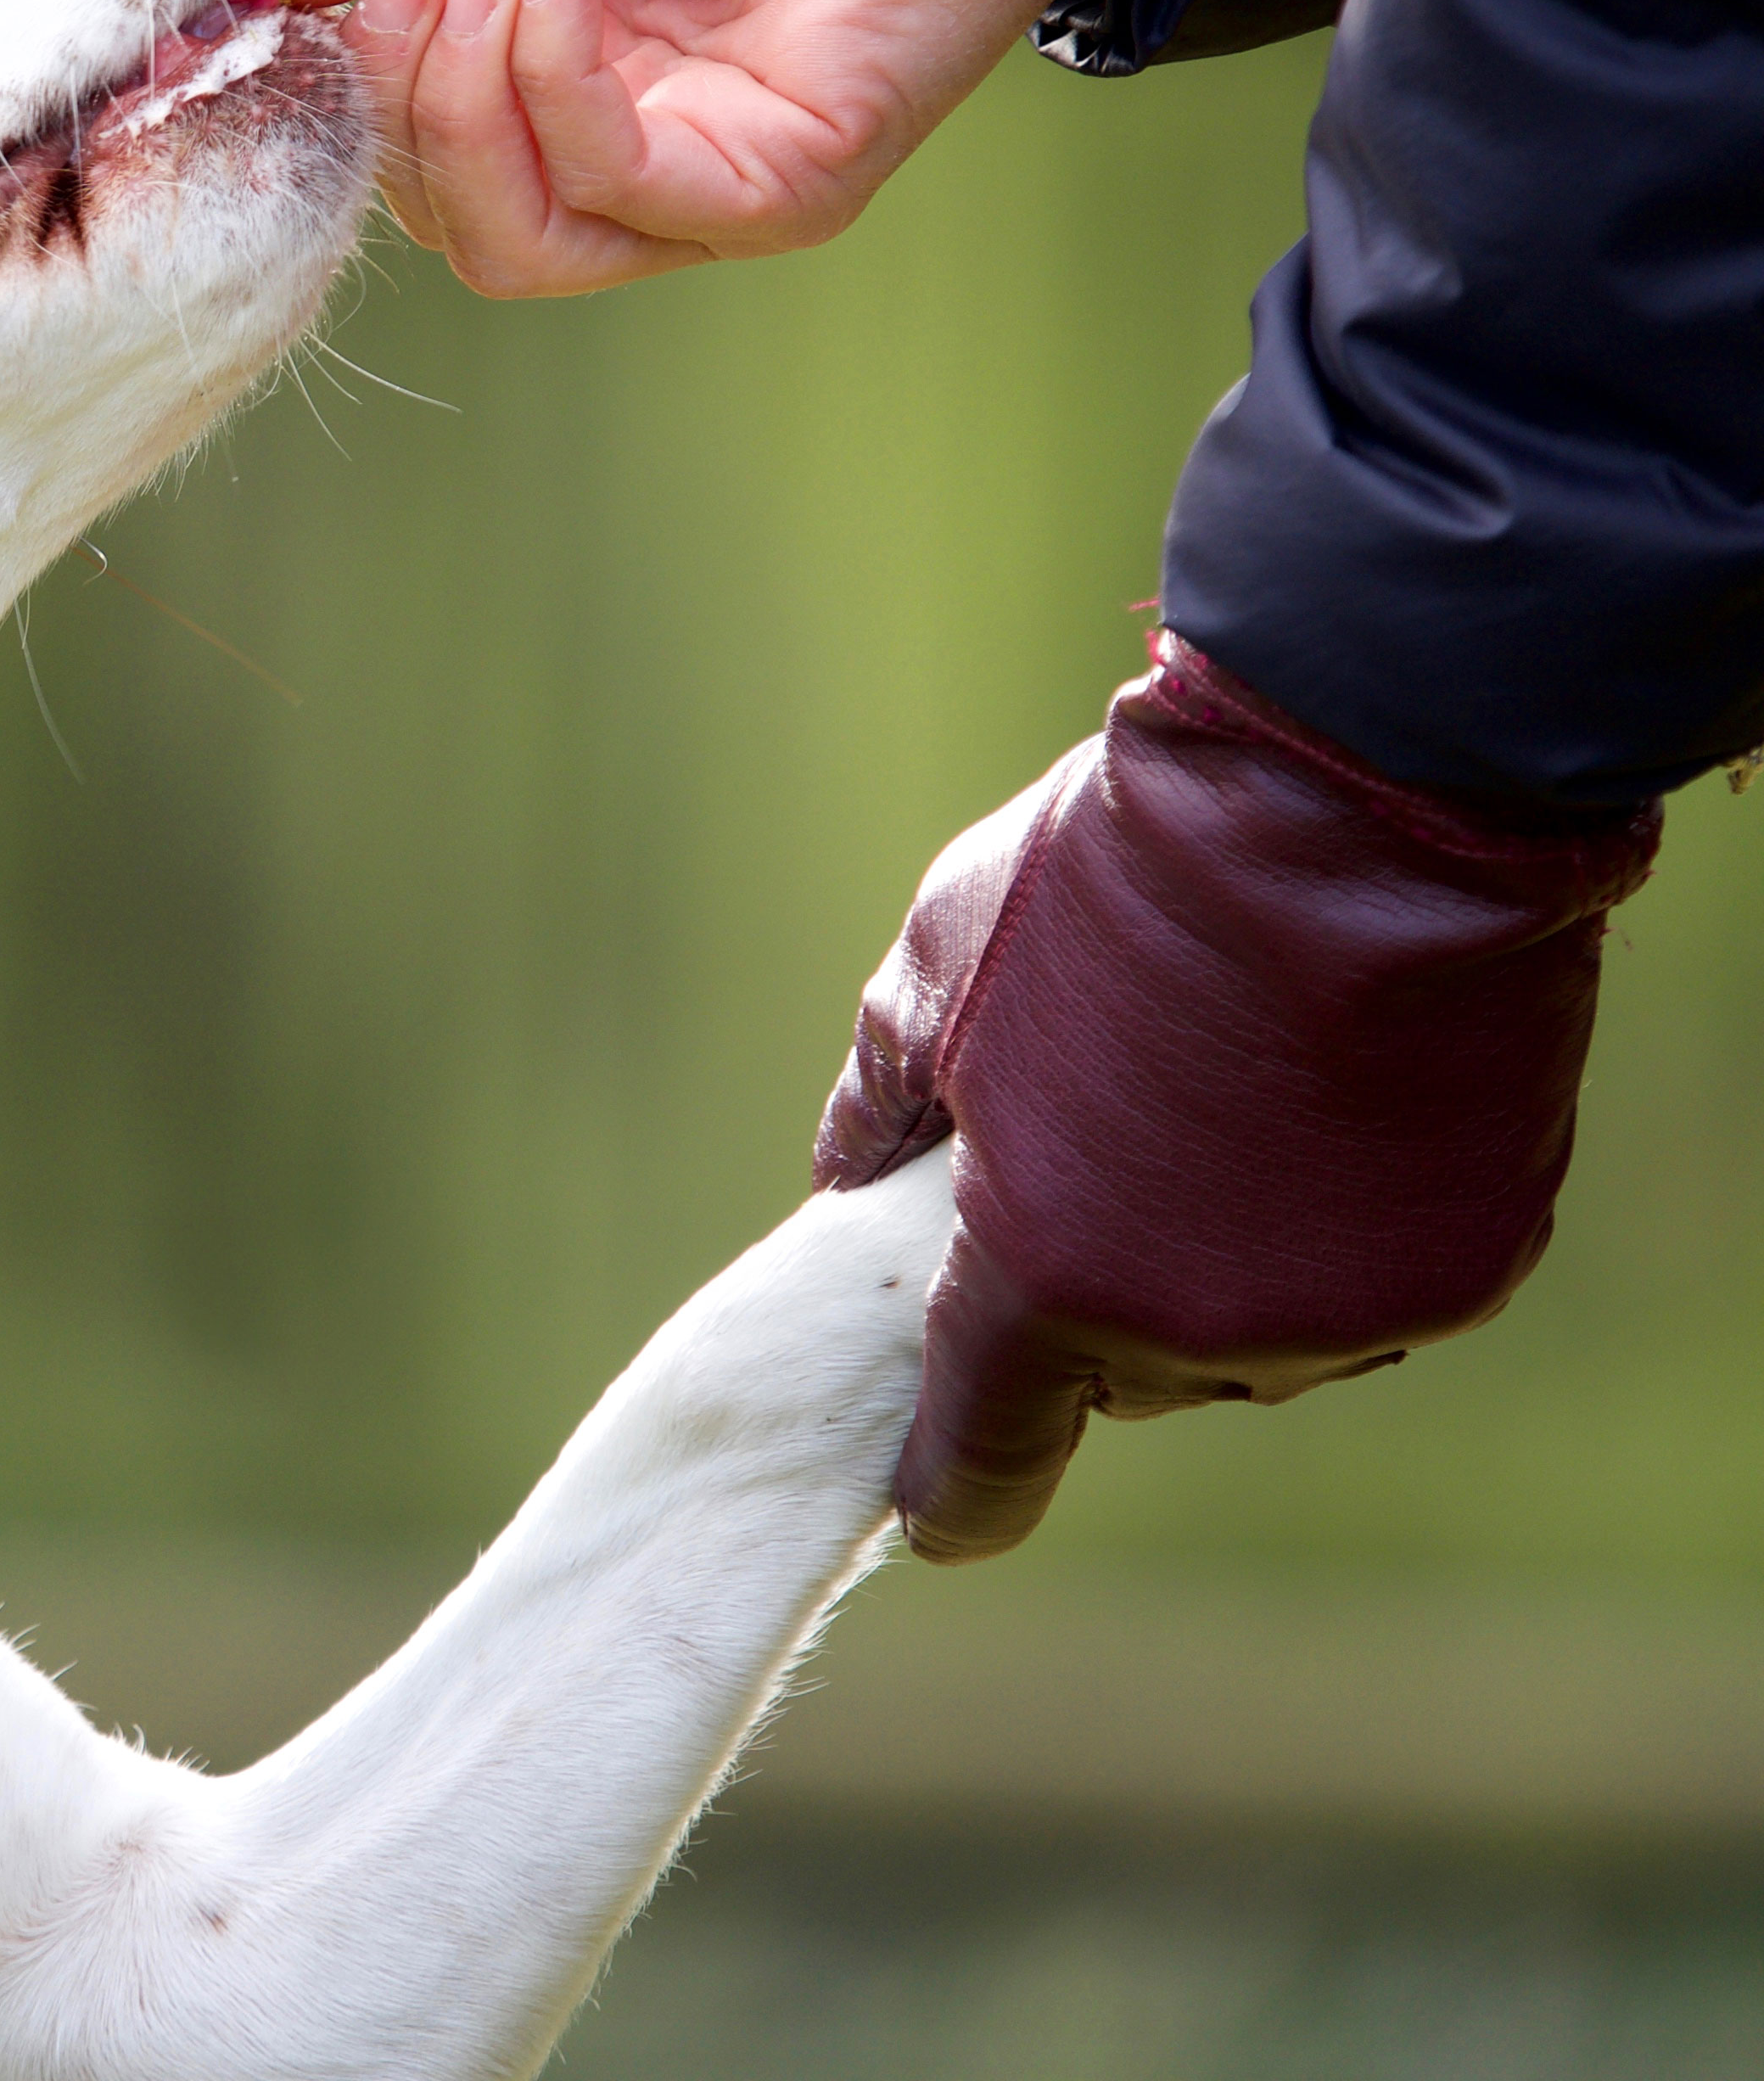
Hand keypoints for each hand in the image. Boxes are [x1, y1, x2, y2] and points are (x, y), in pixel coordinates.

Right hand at [279, 0, 1094, 296]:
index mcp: (559, 77)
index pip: (411, 150)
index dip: (343, 81)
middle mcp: (628, 154)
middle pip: (446, 215)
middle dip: (392, 95)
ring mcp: (703, 186)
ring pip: (512, 239)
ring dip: (459, 106)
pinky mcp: (782, 191)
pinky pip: (619, 188)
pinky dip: (556, 83)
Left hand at [808, 640, 1659, 1562]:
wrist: (1361, 803)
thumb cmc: (1116, 883)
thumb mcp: (935, 976)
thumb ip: (878, 1111)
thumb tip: (839, 1185)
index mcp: (1046, 1279)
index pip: (983, 1456)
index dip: (951, 1486)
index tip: (933, 1505)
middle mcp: (1204, 1333)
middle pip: (1122, 1374)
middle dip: (1087, 1295)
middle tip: (1086, 1163)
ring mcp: (1347, 1313)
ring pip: (1251, 1340)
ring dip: (1217, 1264)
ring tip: (1209, 1111)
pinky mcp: (1467, 1276)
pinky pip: (1366, 1289)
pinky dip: (1334, 1231)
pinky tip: (1323, 1112)